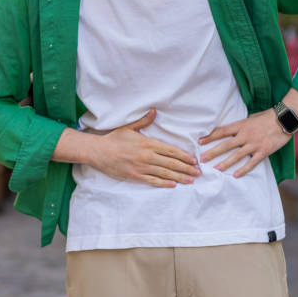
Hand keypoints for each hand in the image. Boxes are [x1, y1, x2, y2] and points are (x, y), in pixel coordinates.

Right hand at [86, 109, 200, 186]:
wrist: (98, 152)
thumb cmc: (114, 139)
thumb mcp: (129, 127)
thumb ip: (144, 121)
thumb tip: (154, 112)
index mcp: (148, 143)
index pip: (171, 150)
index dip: (184, 156)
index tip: (194, 160)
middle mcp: (147, 156)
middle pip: (171, 163)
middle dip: (187, 168)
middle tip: (199, 172)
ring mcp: (141, 168)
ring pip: (165, 174)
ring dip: (180, 177)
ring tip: (191, 180)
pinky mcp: (135, 176)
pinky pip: (153, 181)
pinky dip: (164, 184)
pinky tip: (174, 185)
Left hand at [198, 109, 290, 177]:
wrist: (284, 119)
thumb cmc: (267, 116)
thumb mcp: (250, 117)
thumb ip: (241, 125)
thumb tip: (231, 130)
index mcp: (241, 125)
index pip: (222, 131)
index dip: (210, 136)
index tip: (200, 141)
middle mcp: (245, 135)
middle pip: (225, 145)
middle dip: (212, 152)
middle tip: (201, 159)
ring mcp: (254, 144)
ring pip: (236, 155)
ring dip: (225, 163)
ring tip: (215, 169)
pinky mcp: (263, 151)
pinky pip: (252, 162)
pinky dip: (244, 170)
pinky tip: (235, 175)